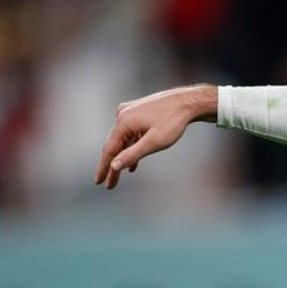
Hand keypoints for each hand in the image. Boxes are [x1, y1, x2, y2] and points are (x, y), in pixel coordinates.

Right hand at [95, 84, 218, 189]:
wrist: (188, 102)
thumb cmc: (173, 122)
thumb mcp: (154, 142)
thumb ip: (132, 154)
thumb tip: (113, 166)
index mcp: (123, 122)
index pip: (109, 150)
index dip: (104, 168)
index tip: (98, 182)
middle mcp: (122, 115)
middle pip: (115, 145)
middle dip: (113, 166)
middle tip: (110, 185)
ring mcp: (129, 111)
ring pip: (124, 139)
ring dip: (124, 156)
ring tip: (121, 175)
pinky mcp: (137, 111)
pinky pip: (131, 133)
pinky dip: (133, 146)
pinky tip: (134, 161)